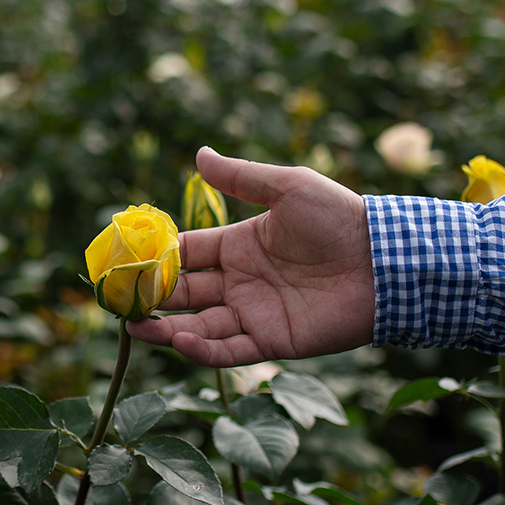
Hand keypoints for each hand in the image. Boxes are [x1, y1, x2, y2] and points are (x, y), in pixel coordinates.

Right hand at [127, 147, 374, 365]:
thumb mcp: (287, 188)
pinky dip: (202, 350)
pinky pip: (229, 350)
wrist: (385, 261)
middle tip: (119, 301)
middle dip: (152, 298)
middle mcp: (240, 281)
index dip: (156, 258)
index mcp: (239, 245)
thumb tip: (200, 153)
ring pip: (199, 326)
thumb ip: (241, 178)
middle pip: (184, 293)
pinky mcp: (273, 341)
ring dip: (166, 329)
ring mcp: (255, 313)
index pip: (186, 254)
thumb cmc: (339, 218)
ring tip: (135, 328)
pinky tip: (179, 340)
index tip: (125, 261)